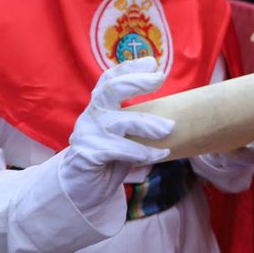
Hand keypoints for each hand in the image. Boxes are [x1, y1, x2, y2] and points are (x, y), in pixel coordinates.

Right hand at [61, 57, 174, 212]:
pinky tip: (161, 154)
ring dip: (148, 124)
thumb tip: (172, 114)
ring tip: (170, 128)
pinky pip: (120, 150)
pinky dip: (144, 152)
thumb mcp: (124, 136)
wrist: (81, 190)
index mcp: (99, 107)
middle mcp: (91, 116)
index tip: (151, 62)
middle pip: (110, 89)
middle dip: (136, 81)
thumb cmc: (109, 159)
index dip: (128, 68)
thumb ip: (137, 121)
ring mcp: (87, 134)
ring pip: (120, 122)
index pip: (110, 80)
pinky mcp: (88, 155)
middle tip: (160, 78)